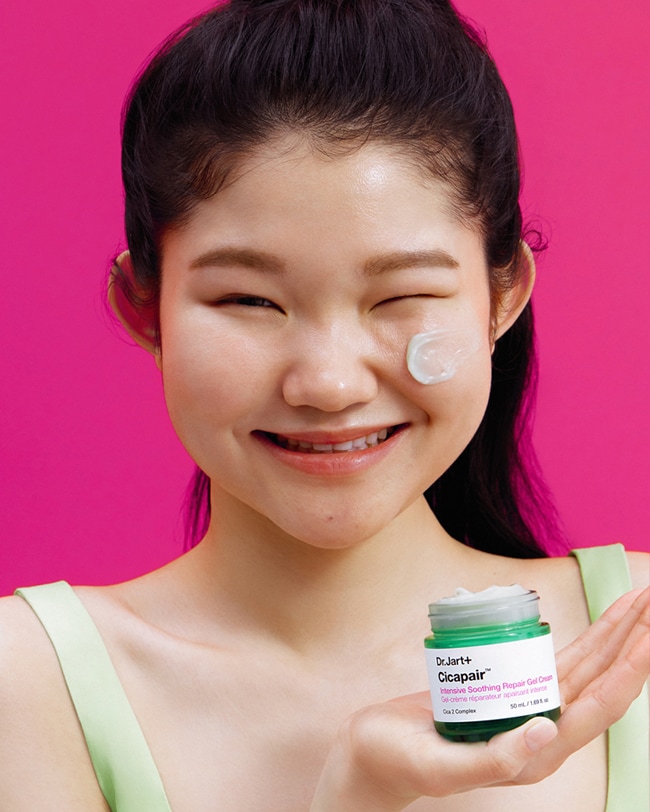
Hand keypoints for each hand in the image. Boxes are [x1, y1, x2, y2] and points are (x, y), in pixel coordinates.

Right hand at [310, 588, 648, 810]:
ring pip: (581, 669)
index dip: (627, 671)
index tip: (649, 633)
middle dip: (631, 641)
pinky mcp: (505, 692)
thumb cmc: (398, 761)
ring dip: (611, 636)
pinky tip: (592, 628)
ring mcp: (524, 709)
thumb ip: (493, 759)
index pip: (596, 707)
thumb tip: (546, 731)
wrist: (371, 752)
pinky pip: (552, 664)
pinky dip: (577, 642)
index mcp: (534, 755)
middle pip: (599, 681)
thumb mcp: (440, 765)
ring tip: (635, 602)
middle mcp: (539, 731)